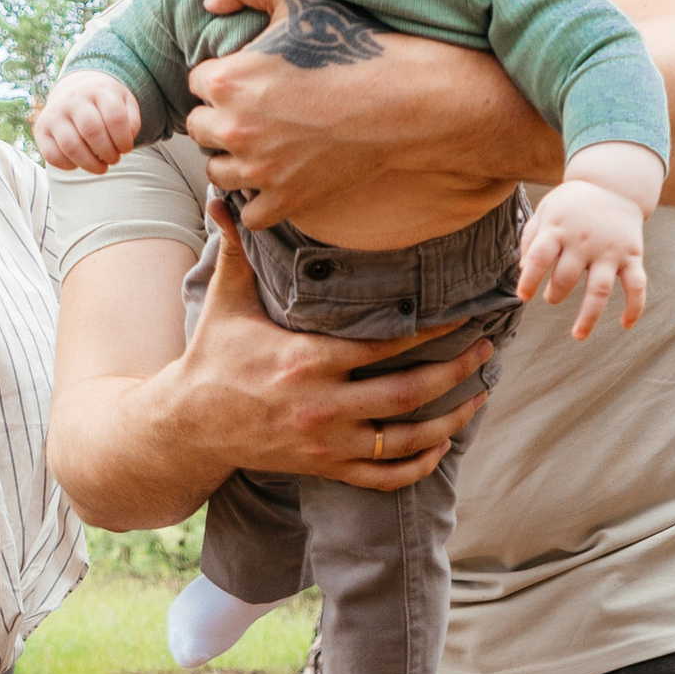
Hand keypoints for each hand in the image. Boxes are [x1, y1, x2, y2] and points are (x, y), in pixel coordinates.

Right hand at [34, 67, 143, 173]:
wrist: (76, 91)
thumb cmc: (106, 104)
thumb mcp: (125, 104)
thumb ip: (131, 123)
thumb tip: (125, 142)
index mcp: (98, 90)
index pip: (115, 117)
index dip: (124, 140)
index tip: (126, 149)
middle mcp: (73, 98)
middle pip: (92, 131)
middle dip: (108, 153)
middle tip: (114, 159)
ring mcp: (54, 113)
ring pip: (71, 146)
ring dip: (90, 164)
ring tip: (101, 167)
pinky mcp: (40, 129)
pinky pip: (52, 156)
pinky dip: (69, 166)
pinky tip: (80, 162)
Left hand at [186, 0, 550, 240]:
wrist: (401, 100)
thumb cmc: (351, 46)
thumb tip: (210, 0)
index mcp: (227, 80)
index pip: (196, 83)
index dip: (221, 77)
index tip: (248, 77)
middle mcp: (234, 129)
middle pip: (200, 129)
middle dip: (221, 117)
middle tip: (256, 109)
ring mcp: (259, 170)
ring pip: (218, 171)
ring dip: (232, 158)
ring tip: (262, 143)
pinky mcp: (285, 199)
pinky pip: (249, 212)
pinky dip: (258, 198)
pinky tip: (276, 176)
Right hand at [187, 206, 492, 487]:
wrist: (187, 425)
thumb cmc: (213, 356)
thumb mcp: (227, 301)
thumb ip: (237, 249)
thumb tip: (226, 196)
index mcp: (306, 360)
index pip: (385, 345)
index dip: (432, 332)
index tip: (465, 317)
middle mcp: (322, 405)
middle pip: (409, 393)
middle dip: (457, 373)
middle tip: (487, 352)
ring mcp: (326, 442)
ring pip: (405, 439)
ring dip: (451, 422)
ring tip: (480, 398)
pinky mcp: (323, 467)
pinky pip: (382, 477)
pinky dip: (417, 466)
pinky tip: (439, 447)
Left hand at [517, 180, 647, 340]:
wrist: (615, 183)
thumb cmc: (572, 203)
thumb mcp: (546, 210)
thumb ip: (530, 238)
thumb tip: (522, 272)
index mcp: (559, 228)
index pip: (539, 258)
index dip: (529, 280)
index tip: (524, 296)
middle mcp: (584, 241)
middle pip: (566, 278)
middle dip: (555, 295)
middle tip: (552, 297)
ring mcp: (610, 250)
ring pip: (599, 290)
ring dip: (589, 316)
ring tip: (578, 335)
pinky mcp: (632, 255)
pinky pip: (636, 285)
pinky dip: (634, 306)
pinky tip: (626, 325)